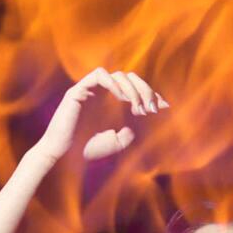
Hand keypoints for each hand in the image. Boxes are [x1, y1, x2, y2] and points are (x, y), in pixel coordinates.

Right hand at [32, 68, 168, 165]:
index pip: (136, 90)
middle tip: (152, 108)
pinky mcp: (79, 90)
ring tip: (138, 108)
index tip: (165, 106)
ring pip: (118, 75)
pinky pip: (99, 75)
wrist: (67, 156)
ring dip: (133, 89)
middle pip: (130, 78)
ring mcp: (91, 90)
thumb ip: (131, 129)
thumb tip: (143, 115)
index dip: (152, 94)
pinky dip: (113, 84)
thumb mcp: (118, 142)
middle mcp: (104, 94)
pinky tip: (122, 99)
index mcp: (114, 104)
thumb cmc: (89, 150)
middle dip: (145, 90)